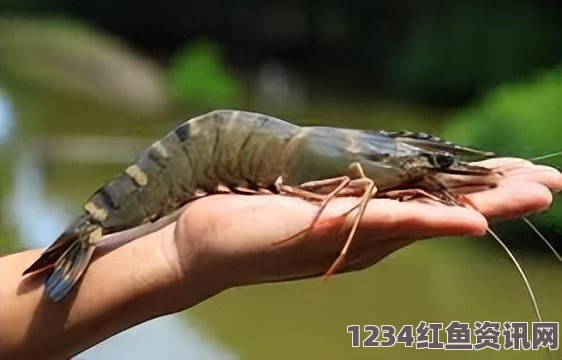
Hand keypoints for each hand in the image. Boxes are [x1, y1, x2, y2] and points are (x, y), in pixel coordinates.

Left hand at [160, 157, 561, 310]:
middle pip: (445, 210)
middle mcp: (371, 233)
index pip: (435, 198)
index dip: (479, 187)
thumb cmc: (254, 213)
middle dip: (499, 196)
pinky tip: (472, 220)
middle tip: (551, 185)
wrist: (207, 240)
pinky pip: (392, 226)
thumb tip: (373, 175)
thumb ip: (345, 191)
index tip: (521, 173)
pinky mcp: (335, 231)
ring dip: (485, 206)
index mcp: (369, 220)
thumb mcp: (311, 195)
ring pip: (431, 218)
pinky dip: (434, 222)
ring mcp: (356, 236)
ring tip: (533, 194)